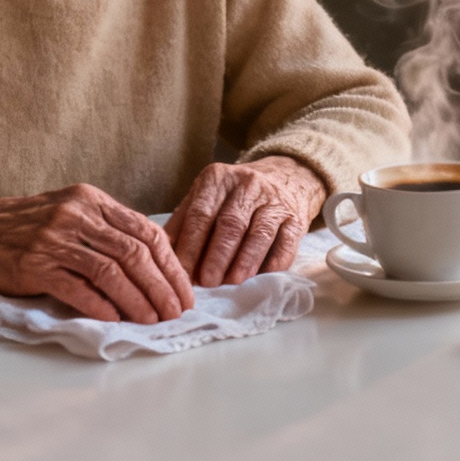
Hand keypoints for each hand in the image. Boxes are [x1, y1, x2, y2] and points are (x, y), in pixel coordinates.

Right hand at [0, 185, 194, 323]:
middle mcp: (77, 214)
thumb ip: (106, 231)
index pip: (146, 231)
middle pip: (135, 252)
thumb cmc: (23, 228)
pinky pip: (78, 287)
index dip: (171, 264)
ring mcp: (55, 238)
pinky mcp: (35, 264)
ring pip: (112, 271)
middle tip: (175, 312)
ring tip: (152, 320)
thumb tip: (152, 265)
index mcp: (91, 200)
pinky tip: (115, 319)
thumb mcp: (69, 214)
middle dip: (162, 286)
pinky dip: (101, 305)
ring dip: (138, 300)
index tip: (183, 290)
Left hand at [166, 157, 327, 286]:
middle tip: (206, 282)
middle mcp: (247, 184)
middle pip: (230, 224)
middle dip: (216, 256)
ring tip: (231, 282)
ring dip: (244, 261)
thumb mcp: (205, 199)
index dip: (190, 245)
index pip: (200, 214)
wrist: (283, 179)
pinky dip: (273, 263)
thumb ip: (183, 223)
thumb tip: (163, 257)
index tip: (181, 272)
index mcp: (217, 178)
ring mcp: (274, 200)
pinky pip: (286, 242)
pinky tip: (261, 277)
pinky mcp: (296, 217)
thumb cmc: (233, 198)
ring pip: (259, 233)